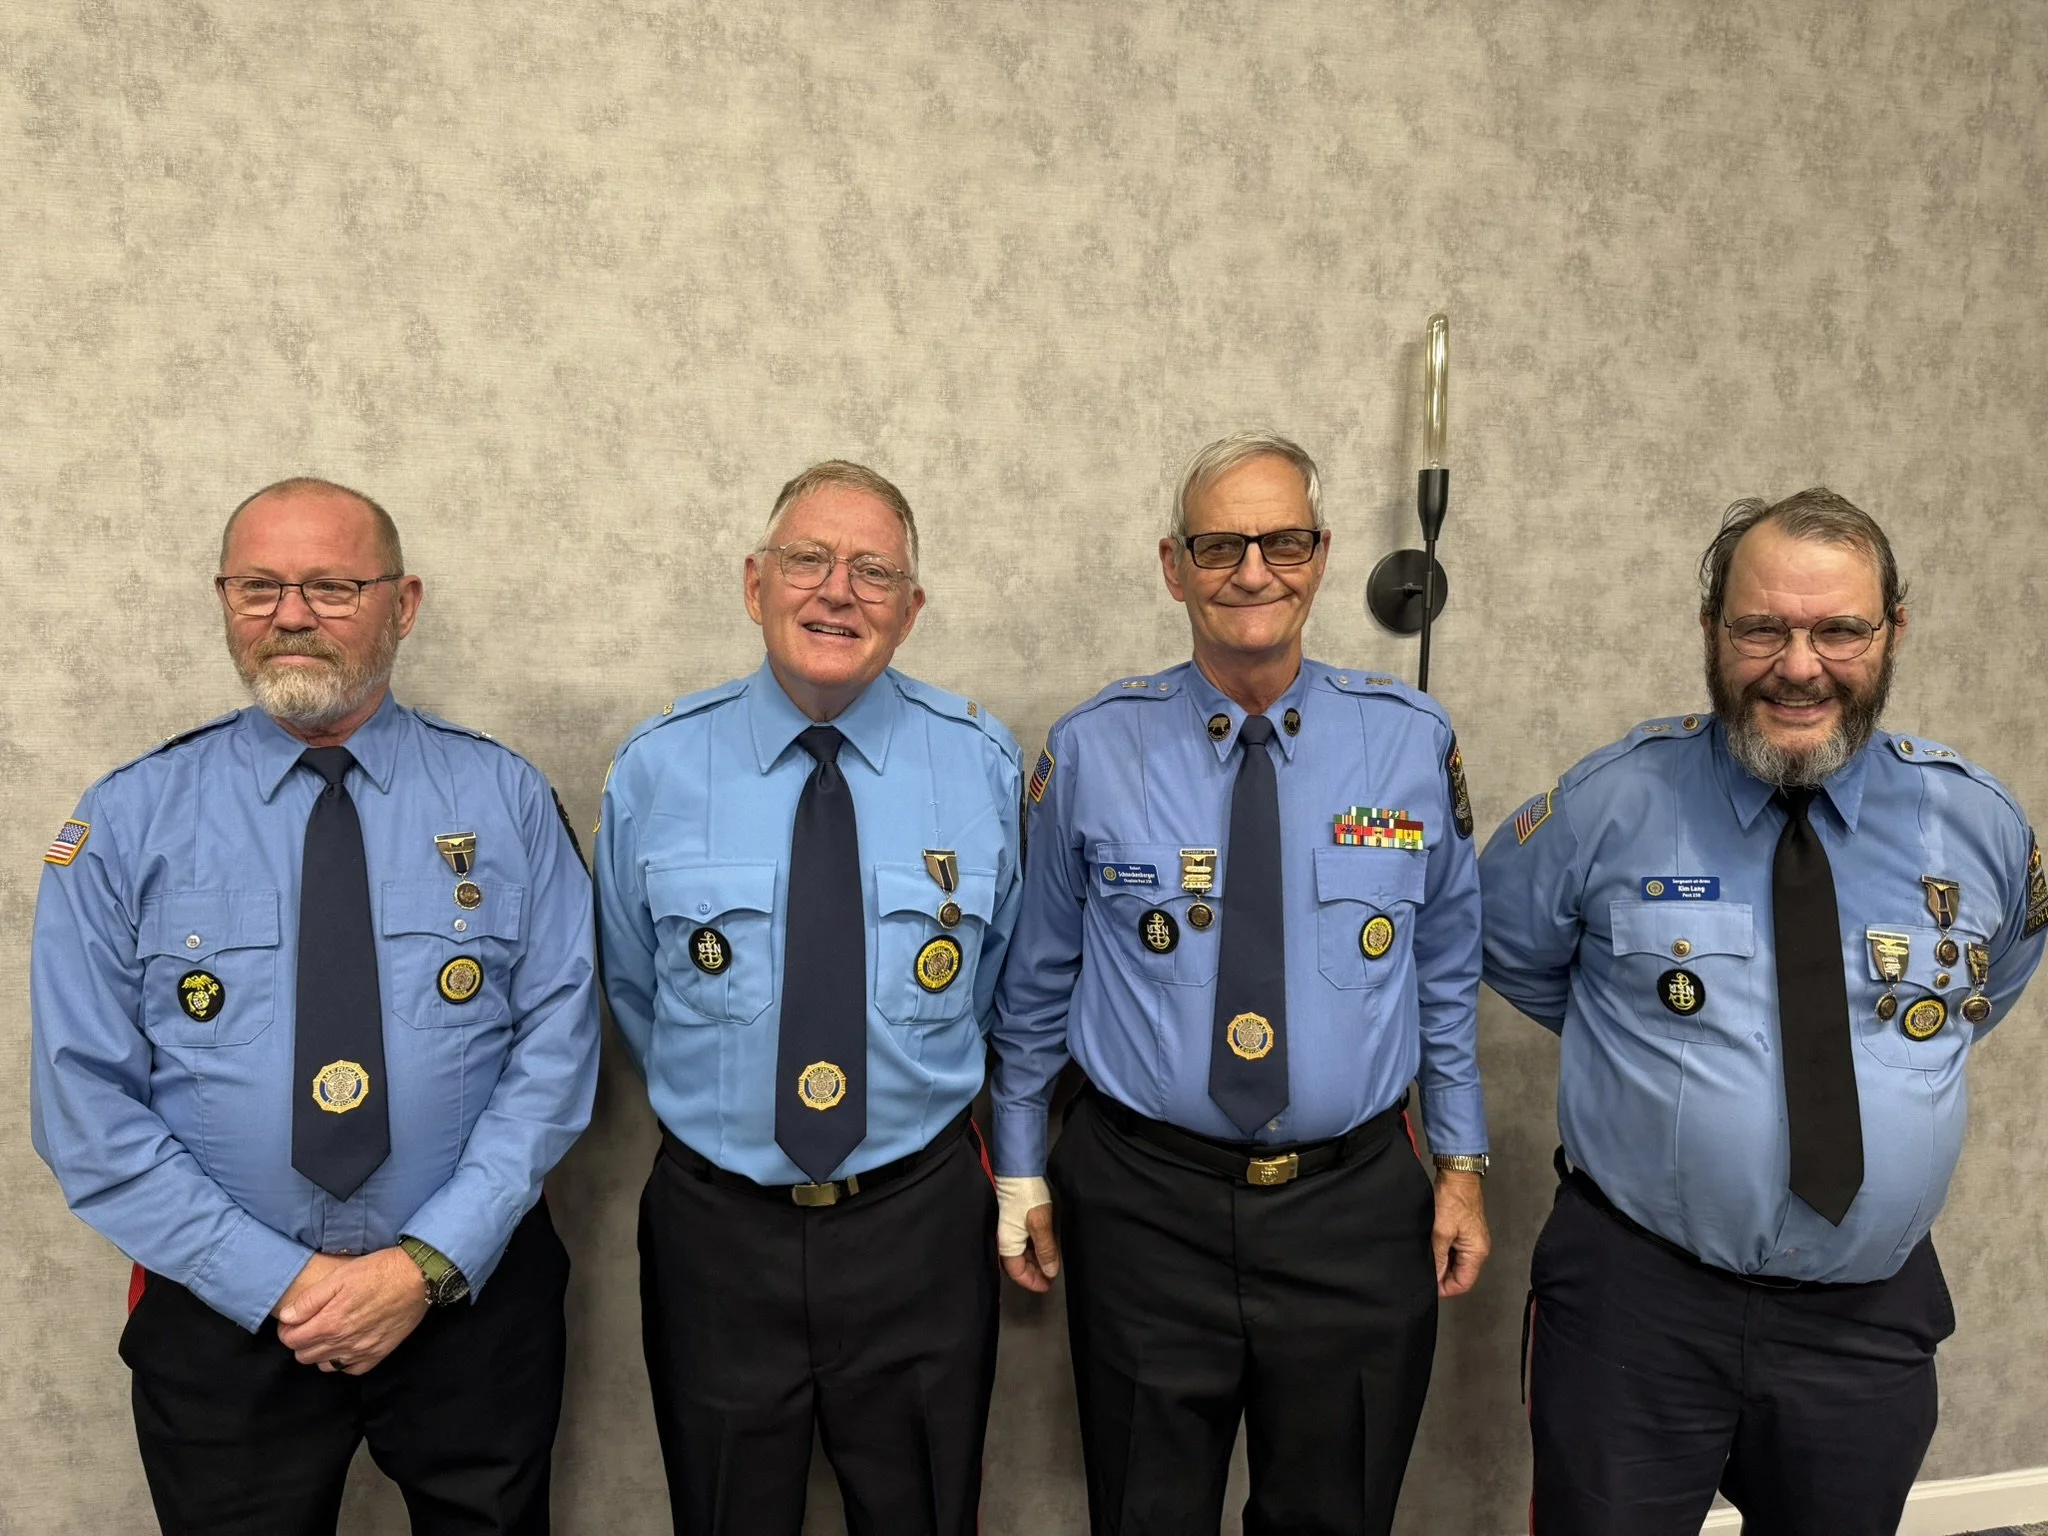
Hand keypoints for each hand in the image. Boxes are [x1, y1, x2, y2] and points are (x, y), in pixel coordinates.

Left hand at [274, 1247, 429, 1373]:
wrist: (416, 1276)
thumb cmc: (377, 1271)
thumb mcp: (339, 1277)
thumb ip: (309, 1300)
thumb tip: (286, 1317)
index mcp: (329, 1323)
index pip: (291, 1340)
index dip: (287, 1330)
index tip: (293, 1320)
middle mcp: (343, 1343)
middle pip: (305, 1356)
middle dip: (302, 1341)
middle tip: (310, 1324)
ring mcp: (361, 1351)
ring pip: (325, 1365)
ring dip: (320, 1353)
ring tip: (328, 1334)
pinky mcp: (378, 1353)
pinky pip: (350, 1369)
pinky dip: (343, 1361)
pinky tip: (346, 1346)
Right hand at [995, 1177, 1060, 1292]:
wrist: (1019, 1170)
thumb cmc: (1028, 1197)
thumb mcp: (1040, 1224)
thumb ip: (1045, 1250)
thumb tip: (1050, 1272)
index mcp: (1008, 1244)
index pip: (1016, 1272)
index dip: (1032, 1282)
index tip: (1048, 1286)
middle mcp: (1007, 1239)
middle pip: (1019, 1264)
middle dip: (1035, 1273)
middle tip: (1053, 1276)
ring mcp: (1011, 1230)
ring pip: (1023, 1253)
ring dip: (1037, 1261)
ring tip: (1053, 1264)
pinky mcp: (1017, 1220)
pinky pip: (1025, 1242)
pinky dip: (1036, 1249)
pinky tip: (1047, 1247)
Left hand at [1431, 1169, 1490, 1297]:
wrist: (1457, 1176)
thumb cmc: (1454, 1199)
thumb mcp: (1441, 1232)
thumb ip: (1438, 1258)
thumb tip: (1434, 1277)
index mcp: (1476, 1252)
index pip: (1463, 1283)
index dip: (1445, 1288)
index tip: (1429, 1285)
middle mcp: (1478, 1248)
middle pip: (1460, 1274)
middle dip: (1442, 1276)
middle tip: (1425, 1268)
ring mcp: (1472, 1240)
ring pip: (1456, 1262)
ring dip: (1442, 1263)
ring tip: (1427, 1255)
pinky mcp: (1465, 1232)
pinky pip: (1454, 1250)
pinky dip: (1443, 1251)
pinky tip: (1432, 1245)